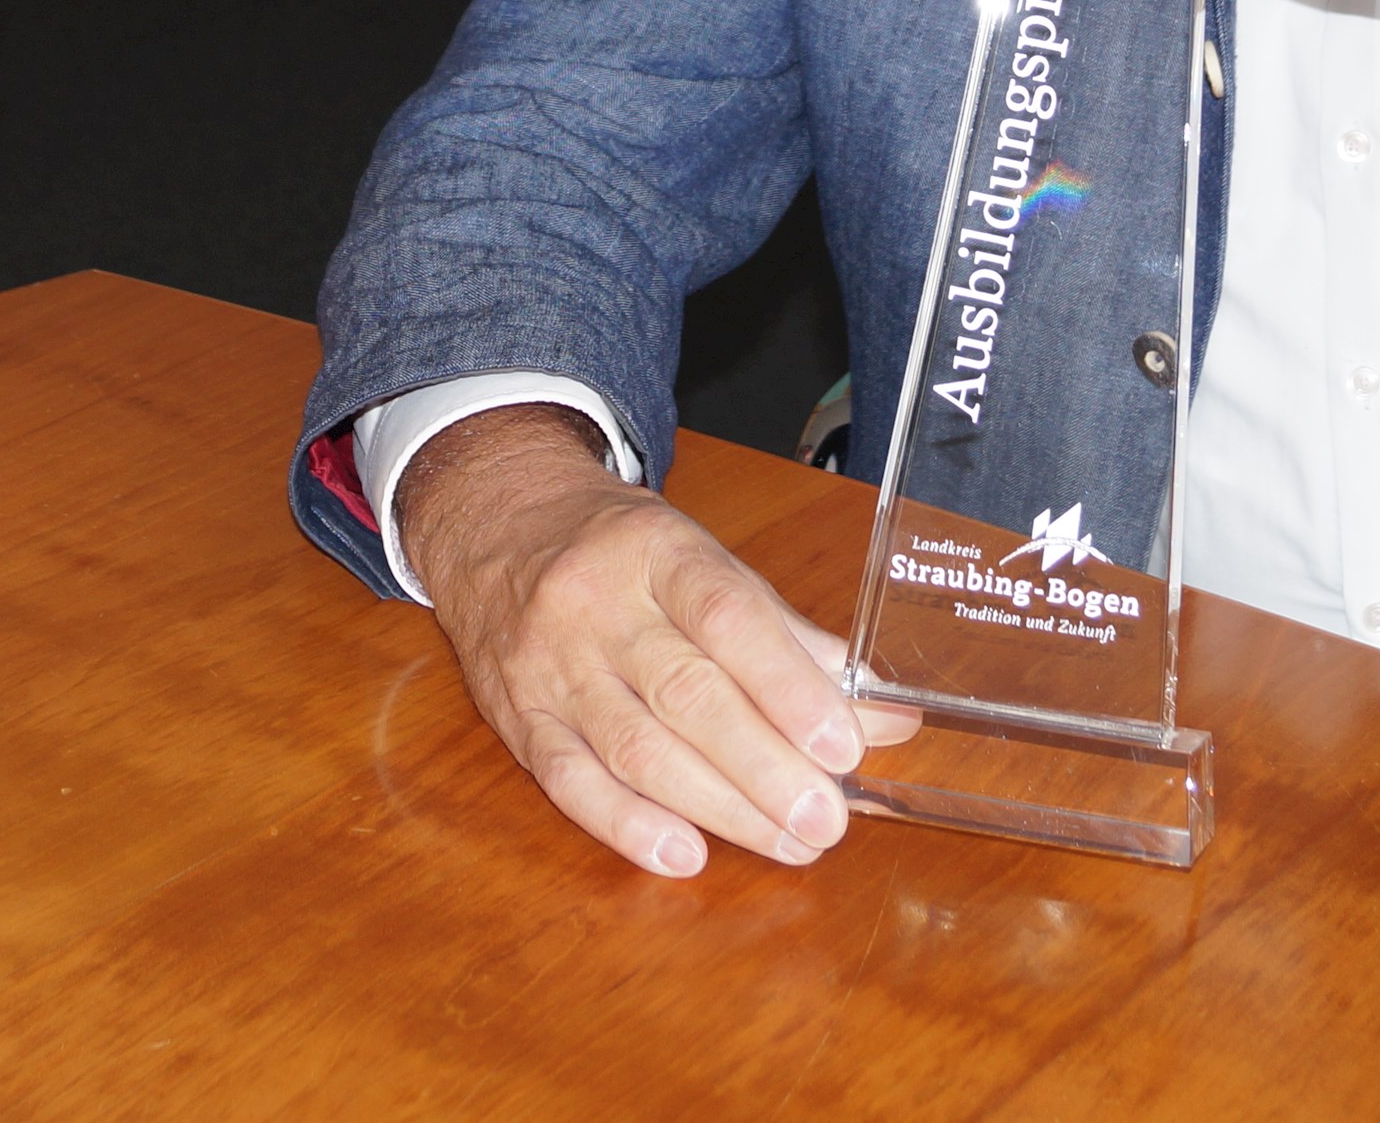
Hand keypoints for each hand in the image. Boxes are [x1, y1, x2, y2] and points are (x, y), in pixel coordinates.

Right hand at [401, 405, 916, 876]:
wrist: (496, 525)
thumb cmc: (621, 552)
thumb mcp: (703, 562)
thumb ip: (790, 639)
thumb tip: (882, 714)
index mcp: (656, 552)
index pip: (726, 618)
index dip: (787, 685)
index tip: (844, 743)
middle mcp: (597, 606)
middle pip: (686, 694)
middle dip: (766, 766)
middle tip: (827, 819)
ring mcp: (551, 665)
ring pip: (636, 748)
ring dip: (719, 807)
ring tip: (788, 842)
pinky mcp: (517, 718)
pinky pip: (570, 781)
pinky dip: (628, 826)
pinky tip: (684, 855)